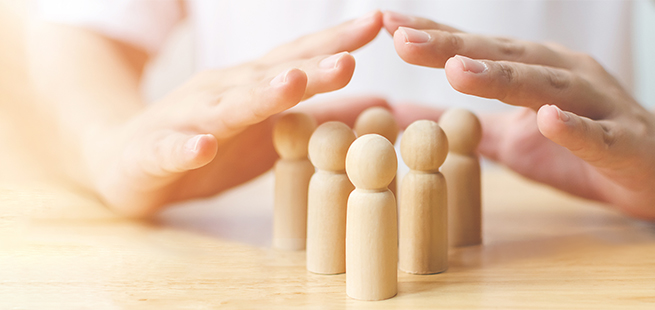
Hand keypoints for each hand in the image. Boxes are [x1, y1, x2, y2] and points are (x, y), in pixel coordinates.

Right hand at [86, 11, 385, 216]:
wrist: (125, 163)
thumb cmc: (209, 144)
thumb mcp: (271, 135)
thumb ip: (322, 119)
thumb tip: (383, 107)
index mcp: (250, 87)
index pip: (296, 59)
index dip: (334, 42)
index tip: (376, 23)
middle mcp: (221, 93)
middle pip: (269, 79)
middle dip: (310, 70)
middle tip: (348, 61)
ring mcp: (186, 120)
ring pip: (225, 107)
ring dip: (258, 96)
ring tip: (291, 85)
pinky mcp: (155, 152)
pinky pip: (171, 150)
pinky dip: (186, 148)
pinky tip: (203, 147)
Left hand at [384, 11, 654, 220]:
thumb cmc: (582, 147)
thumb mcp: (509, 140)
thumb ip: (461, 129)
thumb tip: (402, 120)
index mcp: (534, 72)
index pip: (477, 50)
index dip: (434, 37)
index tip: (386, 23)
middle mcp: (563, 76)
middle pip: (502, 58)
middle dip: (451, 47)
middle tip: (402, 38)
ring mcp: (596, 105)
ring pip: (546, 87)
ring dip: (501, 78)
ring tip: (457, 69)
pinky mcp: (625, 142)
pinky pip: (597, 134)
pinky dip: (572, 128)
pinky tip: (546, 119)